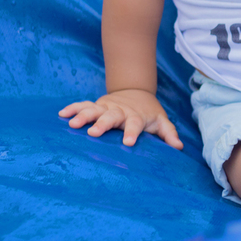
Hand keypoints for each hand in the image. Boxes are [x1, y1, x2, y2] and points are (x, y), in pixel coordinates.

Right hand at [58, 88, 183, 149]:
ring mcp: (107, 107)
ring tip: (72, 124)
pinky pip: (83, 105)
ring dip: (84, 115)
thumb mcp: (161, 121)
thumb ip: (169, 134)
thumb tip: (178, 147)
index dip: (132, 133)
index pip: (135, 124)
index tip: (128, 143)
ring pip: (94, 110)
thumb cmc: (148, 113)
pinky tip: (62, 114)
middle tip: (93, 133)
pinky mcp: (97, 105)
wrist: (136, 92)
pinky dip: (73, 108)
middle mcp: (120, 111)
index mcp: (136, 117)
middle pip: (111, 116)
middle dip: (102, 124)